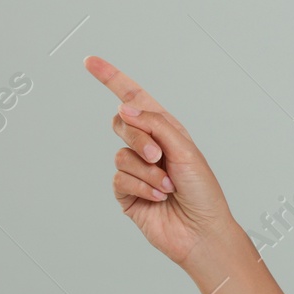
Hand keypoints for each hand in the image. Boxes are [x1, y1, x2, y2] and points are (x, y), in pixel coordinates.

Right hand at [85, 55, 236, 267]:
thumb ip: (155, 124)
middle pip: (122, 123)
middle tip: (158, 155)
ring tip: (168, 185)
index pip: (134, 98)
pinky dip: (141, 187)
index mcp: (165, 130)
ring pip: (121, 155)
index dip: (111, 79)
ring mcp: (136, 170)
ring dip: (147, 171)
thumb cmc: (203, 191)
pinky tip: (158, 197)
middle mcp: (149, 147)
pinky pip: (120, 179)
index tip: (90, 61)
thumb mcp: (185, 149)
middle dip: (138, 138)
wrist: (201, 232)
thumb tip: (125, 107)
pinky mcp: (127, 194)